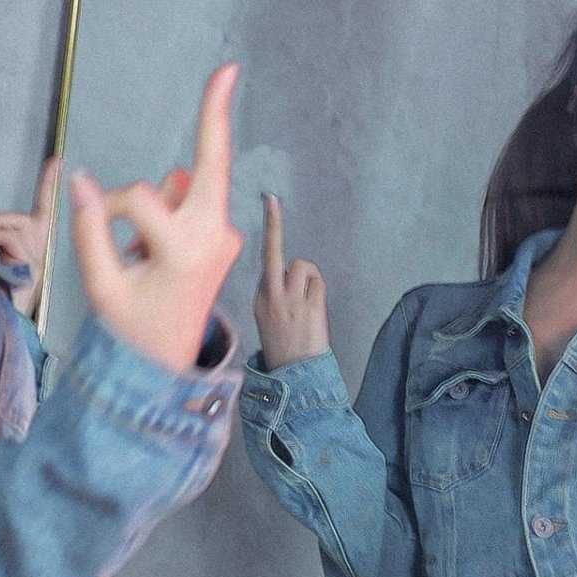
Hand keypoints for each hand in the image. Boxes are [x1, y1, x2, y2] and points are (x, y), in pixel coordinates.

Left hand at [0, 156, 60, 315]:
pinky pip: (6, 237)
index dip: (49, 183)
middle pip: (14, 218)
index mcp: (33, 247)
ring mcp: (37, 256)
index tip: (55, 160)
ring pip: (7, 226)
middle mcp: (41, 249)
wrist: (1, 329)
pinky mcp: (31, 261)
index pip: (43, 208)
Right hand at [67, 64, 244, 373]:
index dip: (109, 209)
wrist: (167, 367)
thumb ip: (90, 231)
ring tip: (144, 256)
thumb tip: (79, 180)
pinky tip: (157, 245)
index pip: (138, 197)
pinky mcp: (223, 236)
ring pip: (185, 184)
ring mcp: (224, 236)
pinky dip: (169, 205)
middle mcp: (214, 237)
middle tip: (229, 67)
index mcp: (186, 252)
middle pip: (211, 164)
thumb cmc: (131, 328)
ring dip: (158, 199)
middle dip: (213, 116)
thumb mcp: (101, 286)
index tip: (94, 225)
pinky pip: (190, 199)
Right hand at [252, 192, 330, 370]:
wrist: (293, 376)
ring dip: (309, 278)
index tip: (271, 200)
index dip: (271, 229)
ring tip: (307, 302)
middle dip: (277, 232)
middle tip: (273, 208)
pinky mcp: (310, 307)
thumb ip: (273, 293)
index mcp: (258, 298)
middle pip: (278, 254)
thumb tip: (287, 273)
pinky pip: (318, 283)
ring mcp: (290, 300)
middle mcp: (271, 295)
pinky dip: (318, 290)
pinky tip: (314, 310)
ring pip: (303, 266)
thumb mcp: (267, 318)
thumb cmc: (283, 347)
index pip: (266, 258)